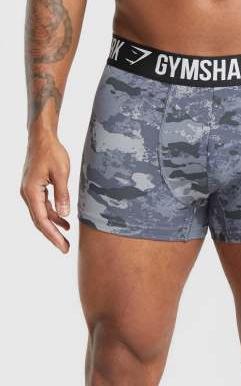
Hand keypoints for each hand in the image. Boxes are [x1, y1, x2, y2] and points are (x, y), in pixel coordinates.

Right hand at [20, 134, 70, 252]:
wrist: (42, 138)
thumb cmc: (52, 152)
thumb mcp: (62, 173)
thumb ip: (62, 194)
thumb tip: (64, 215)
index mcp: (31, 192)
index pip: (42, 220)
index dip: (52, 235)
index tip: (63, 246)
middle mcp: (27, 194)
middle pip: (40, 220)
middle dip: (52, 235)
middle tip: (65, 248)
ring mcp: (30, 191)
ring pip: (41, 213)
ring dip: (54, 225)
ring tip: (67, 236)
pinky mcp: (36, 187)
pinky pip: (43, 205)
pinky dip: (53, 213)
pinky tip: (64, 219)